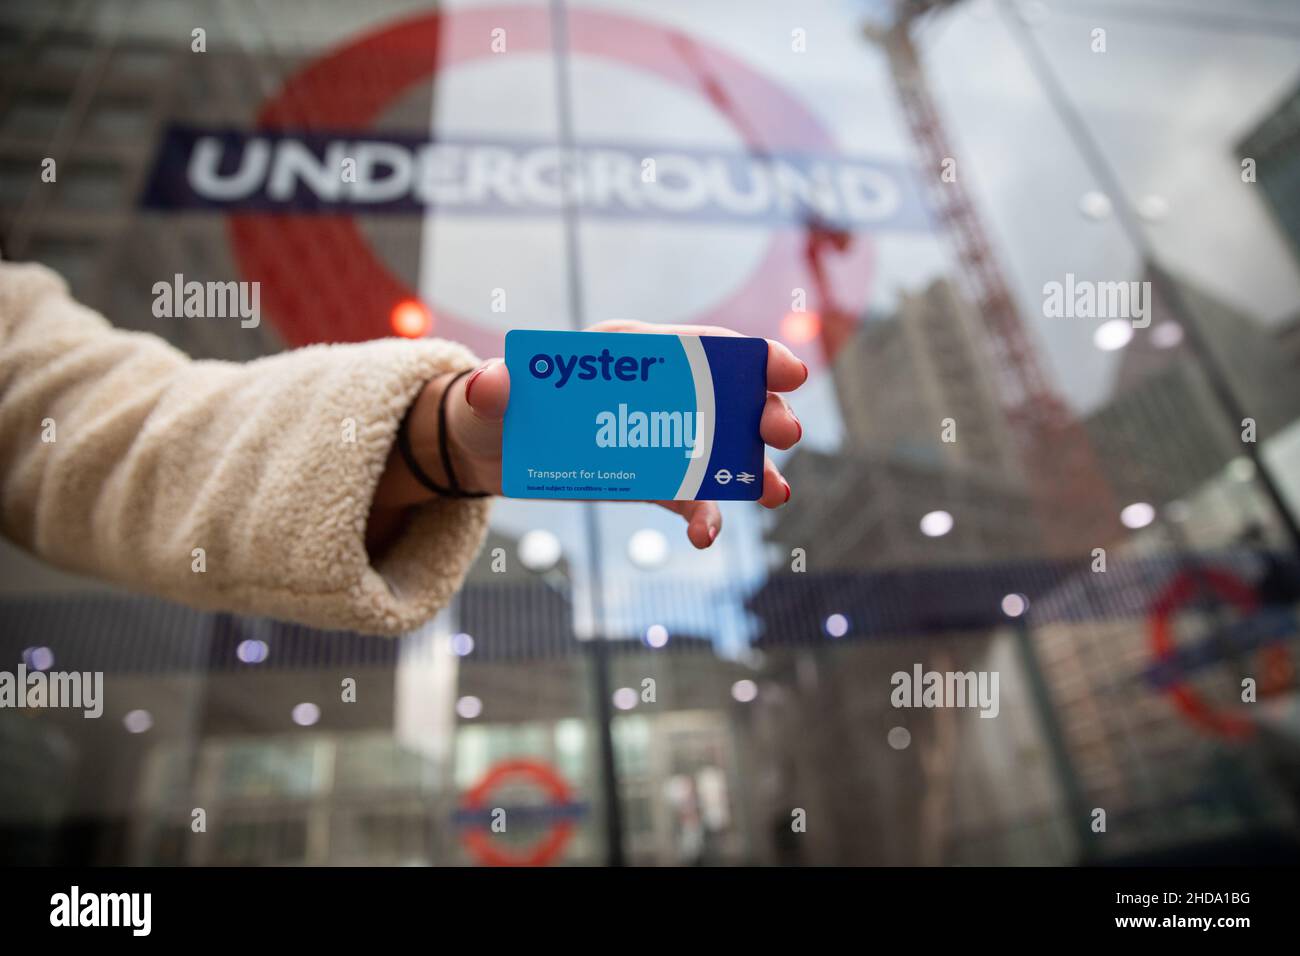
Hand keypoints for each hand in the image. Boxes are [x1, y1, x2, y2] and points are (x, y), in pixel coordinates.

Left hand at [370, 320, 806, 552]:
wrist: (489, 451)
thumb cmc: (495, 407)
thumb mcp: (490, 397)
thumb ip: (494, 389)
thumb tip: (492, 383)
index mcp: (630, 357)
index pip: (697, 349)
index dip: (746, 357)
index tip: (785, 369)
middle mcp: (656, 394)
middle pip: (724, 398)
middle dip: (762, 411)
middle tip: (784, 433)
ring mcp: (659, 438)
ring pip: (720, 450)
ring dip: (753, 469)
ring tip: (774, 493)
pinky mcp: (649, 481)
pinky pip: (686, 498)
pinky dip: (702, 517)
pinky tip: (707, 537)